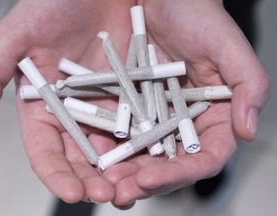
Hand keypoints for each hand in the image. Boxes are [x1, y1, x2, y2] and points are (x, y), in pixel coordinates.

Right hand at [0, 0, 135, 202]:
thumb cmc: (59, 3)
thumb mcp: (20, 35)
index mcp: (46, 108)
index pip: (48, 151)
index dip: (57, 175)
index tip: (72, 192)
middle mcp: (76, 113)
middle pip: (83, 158)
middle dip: (94, 181)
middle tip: (109, 196)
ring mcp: (106, 107)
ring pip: (114, 149)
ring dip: (122, 171)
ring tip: (132, 188)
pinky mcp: (133, 97)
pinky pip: (140, 125)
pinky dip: (145, 144)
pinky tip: (154, 159)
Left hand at [102, 0, 270, 208]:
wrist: (160, 0)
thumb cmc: (196, 16)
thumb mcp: (227, 46)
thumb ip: (247, 86)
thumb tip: (247, 130)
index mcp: (212, 116)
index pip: (204, 157)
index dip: (181, 173)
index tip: (153, 179)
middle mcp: (183, 123)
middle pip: (169, 165)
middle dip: (147, 183)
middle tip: (123, 193)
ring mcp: (155, 118)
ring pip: (143, 157)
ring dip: (125, 174)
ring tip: (105, 184)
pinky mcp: (131, 109)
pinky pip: (121, 134)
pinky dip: (110, 150)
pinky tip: (95, 160)